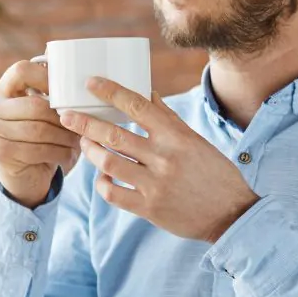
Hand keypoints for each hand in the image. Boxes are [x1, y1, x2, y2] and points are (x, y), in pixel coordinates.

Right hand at [0, 59, 81, 207]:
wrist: (24, 177)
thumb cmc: (38, 139)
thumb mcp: (41, 113)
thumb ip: (48, 92)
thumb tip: (66, 62)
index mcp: (0, 91)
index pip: (22, 71)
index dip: (47, 77)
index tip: (67, 92)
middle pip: (35, 105)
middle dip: (63, 118)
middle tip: (83, 125)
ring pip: (39, 129)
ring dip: (65, 137)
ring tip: (78, 142)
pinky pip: (38, 149)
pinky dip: (60, 153)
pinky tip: (68, 156)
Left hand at [60, 77, 259, 241]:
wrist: (231, 214)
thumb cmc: (214, 173)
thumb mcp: (195, 141)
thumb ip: (169, 119)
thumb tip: (147, 94)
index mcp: (177, 137)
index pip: (138, 106)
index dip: (111, 92)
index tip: (90, 82)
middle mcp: (164, 158)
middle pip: (115, 135)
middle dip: (85, 123)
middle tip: (66, 115)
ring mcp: (155, 185)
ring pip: (108, 163)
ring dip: (90, 151)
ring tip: (83, 143)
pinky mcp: (149, 209)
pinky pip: (113, 194)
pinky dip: (102, 182)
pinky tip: (102, 175)